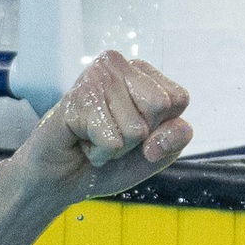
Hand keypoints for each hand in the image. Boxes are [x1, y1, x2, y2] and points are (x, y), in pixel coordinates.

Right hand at [12, 51, 192, 208]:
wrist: (64, 179)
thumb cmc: (110, 161)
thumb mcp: (156, 155)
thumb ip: (175, 140)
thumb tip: (180, 128)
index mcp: (143, 73)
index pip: (178, 98)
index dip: (162, 128)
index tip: (138, 134)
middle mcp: (118, 66)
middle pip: (159, 105)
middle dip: (140, 137)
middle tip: (113, 136)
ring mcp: (94, 77)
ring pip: (136, 128)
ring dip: (116, 148)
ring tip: (95, 139)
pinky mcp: (76, 98)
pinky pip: (111, 141)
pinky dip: (99, 153)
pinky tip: (82, 141)